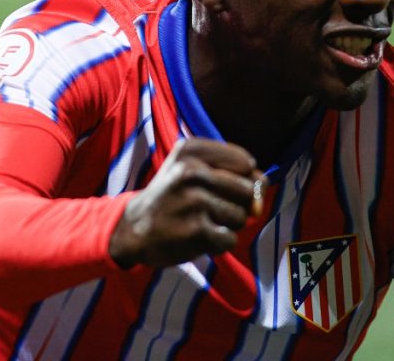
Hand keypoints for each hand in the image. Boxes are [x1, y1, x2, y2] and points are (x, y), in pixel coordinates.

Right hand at [108, 138, 262, 268]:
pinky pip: (230, 239)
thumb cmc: (172, 196)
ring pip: (242, 216)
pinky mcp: (196, 231)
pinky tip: (198, 237)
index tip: (219, 186)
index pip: (246, 163)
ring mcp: (193, 202)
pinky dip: (219, 243)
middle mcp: (190, 171)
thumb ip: (235, 176)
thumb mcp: (192, 169)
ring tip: (201, 221)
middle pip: (249, 190)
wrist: (134, 228)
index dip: (242, 179)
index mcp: (191, 151)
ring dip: (227, 225)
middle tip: (209, 208)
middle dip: (237, 205)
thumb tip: (259, 202)